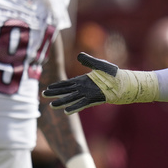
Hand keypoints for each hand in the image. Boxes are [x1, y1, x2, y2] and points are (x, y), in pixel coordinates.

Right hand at [43, 53, 157, 113]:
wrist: (124, 83)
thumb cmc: (114, 74)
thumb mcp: (101, 65)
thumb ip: (89, 61)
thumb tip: (78, 56)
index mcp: (84, 80)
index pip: (67, 83)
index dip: (57, 86)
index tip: (47, 88)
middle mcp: (84, 88)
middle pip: (66, 91)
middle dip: (55, 93)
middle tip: (43, 96)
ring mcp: (89, 94)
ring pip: (72, 99)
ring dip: (62, 102)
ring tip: (52, 106)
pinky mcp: (95, 99)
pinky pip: (82, 104)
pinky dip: (74, 107)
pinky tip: (66, 111)